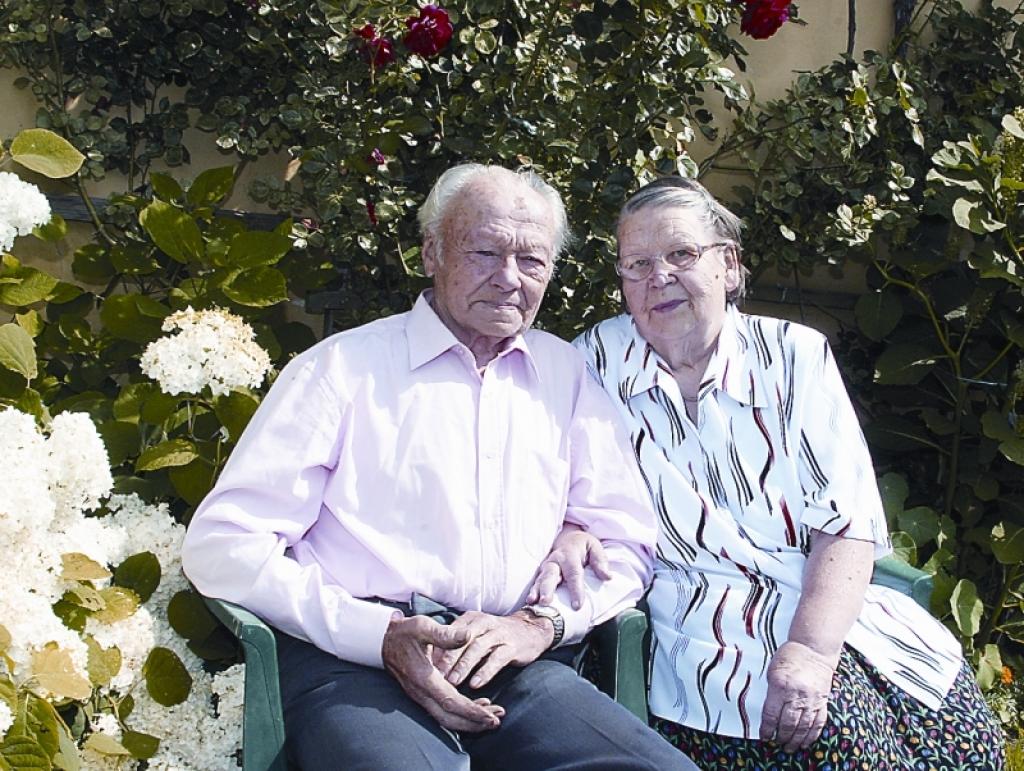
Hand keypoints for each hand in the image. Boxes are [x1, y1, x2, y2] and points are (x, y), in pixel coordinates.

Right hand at [382, 615, 504, 731]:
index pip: (451, 703)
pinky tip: (477, 706)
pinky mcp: (423, 695)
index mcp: (424, 678)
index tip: (491, 715)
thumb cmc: (404, 632)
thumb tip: (468, 635)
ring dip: (469, 721)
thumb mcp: (423, 626)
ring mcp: (421, 696)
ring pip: (446, 718)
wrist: (383, 640)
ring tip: (492, 717)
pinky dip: (461, 714)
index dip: (472, 711)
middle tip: (497, 721)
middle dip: (474, 723)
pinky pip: (443, 711)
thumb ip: (445, 634)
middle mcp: (421, 693)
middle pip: (450, 718)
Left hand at [432, 611, 553, 689]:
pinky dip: (485, 671)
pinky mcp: (512, 647)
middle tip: (435, 676)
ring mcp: (499, 634)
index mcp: (471, 619)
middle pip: (462, 640)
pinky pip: (497, 659)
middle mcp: (484, 623)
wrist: (532, 630)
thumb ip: (456, 643)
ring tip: (452, 683)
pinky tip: (476, 685)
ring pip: (478, 649)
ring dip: (464, 666)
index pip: (450, 634)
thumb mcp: (475, 632)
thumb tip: (433, 662)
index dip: (437, 651)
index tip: (425, 667)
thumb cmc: (496, 635)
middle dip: (448, 659)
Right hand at [527, 526, 610, 608]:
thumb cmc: (583, 545)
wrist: (567, 537)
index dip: (575, 589)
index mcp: (569, 554)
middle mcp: (555, 560)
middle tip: (546, 602)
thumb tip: (607, 576)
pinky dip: (532, 592)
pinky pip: (535, 583)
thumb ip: (600, 561)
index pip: (573, 573)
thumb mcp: (595, 547)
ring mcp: (546, 567)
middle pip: (551, 575)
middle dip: (547, 588)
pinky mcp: (541, 574)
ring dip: (536, 591)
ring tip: (533, 602)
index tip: (578, 605)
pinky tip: (529, 602)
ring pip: (540, 579)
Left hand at [758, 640, 836, 752]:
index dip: (767, 728)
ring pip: (803, 726)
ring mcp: (811, 699)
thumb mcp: (772, 670)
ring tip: (790, 749)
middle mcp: (797, 694)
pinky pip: (818, 722)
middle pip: (788, 723)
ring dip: (796, 740)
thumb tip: (766, 712)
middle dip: (782, 737)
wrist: (813, 649)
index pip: (771, 713)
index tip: (765, 737)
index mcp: (780, 685)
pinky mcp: (822, 701)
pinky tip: (806, 742)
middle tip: (777, 746)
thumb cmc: (789, 657)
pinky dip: (812, 735)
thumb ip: (770, 691)